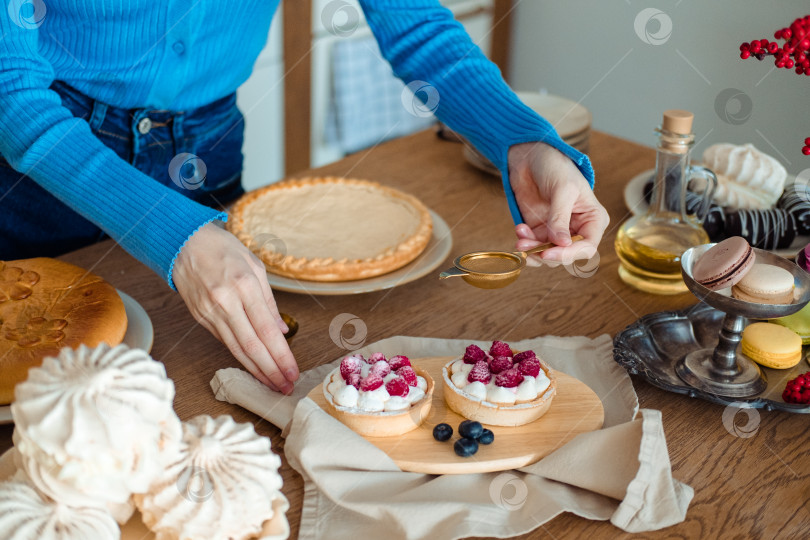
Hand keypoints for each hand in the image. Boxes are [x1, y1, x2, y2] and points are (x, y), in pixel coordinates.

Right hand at [173, 222, 298, 393]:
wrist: (182, 241)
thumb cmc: (222, 249)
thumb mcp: (254, 266)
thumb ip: (269, 302)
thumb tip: (282, 331)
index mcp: (244, 286)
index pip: (266, 331)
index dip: (281, 356)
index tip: (293, 372)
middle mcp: (225, 302)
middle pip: (251, 346)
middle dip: (271, 370)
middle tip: (286, 387)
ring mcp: (210, 312)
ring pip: (235, 349)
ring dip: (256, 371)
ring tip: (272, 385)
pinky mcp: (200, 318)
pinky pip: (224, 341)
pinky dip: (240, 358)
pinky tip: (253, 367)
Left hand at [507, 142, 608, 265]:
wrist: (531, 157)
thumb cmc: (555, 167)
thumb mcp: (562, 190)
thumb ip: (560, 218)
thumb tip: (562, 243)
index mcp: (593, 219)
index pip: (587, 247)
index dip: (569, 254)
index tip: (548, 253)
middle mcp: (578, 229)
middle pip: (566, 255)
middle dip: (546, 254)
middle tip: (527, 246)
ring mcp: (557, 231)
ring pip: (548, 255)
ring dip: (532, 251)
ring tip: (520, 239)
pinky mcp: (540, 230)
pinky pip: (534, 246)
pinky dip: (525, 243)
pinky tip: (519, 230)